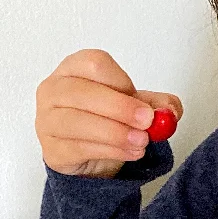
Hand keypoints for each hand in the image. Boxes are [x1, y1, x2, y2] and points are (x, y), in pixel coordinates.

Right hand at [35, 49, 182, 177]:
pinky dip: (108, 151)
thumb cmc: (107, 119)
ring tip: (141, 142)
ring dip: (115, 134)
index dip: (120, 82)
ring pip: (77, 123)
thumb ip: (156, 104)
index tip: (143, 102)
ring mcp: (46, 120)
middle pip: (81, 92)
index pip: (93, 64)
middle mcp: (53, 89)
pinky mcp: (50, 150)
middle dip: (119, 109)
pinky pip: (77, 148)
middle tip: (146, 122)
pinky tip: (129, 153)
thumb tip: (171, 110)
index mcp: (74, 68)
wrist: (90, 154)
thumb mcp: (136, 106)